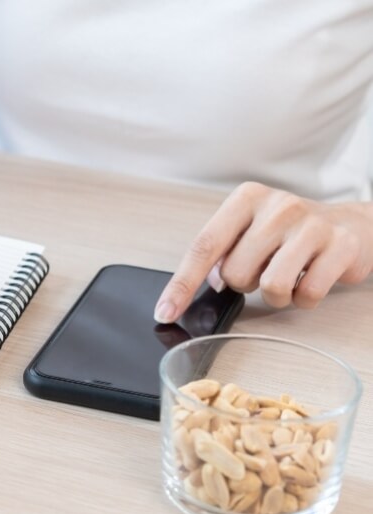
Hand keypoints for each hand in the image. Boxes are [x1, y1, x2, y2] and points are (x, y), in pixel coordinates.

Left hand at [155, 182, 372, 322]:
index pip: (203, 246)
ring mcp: (311, 224)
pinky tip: (312, 278)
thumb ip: (221, 253)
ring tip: (289, 276)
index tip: (164, 312)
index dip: (181, 284)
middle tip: (265, 269)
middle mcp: (278, 205)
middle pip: (235, 273)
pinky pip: (306, 295)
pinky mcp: (341, 245)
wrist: (352, 225)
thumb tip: (201, 284)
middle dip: (245, 284)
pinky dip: (304, 299)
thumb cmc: (289, 233)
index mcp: (246, 199)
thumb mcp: (249, 231)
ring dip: (276, 296)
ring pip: (270, 287)